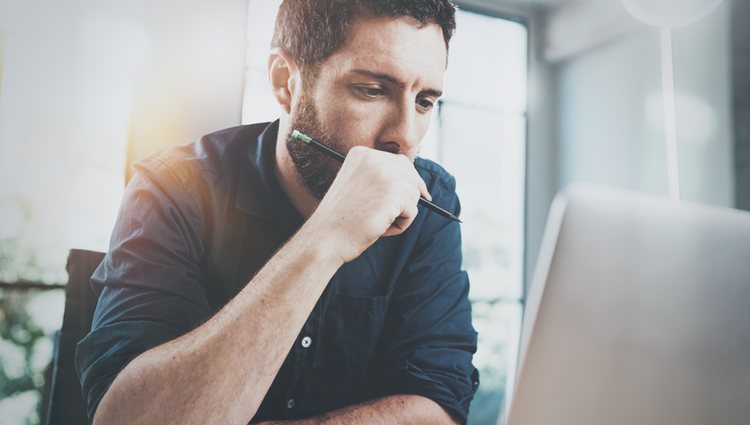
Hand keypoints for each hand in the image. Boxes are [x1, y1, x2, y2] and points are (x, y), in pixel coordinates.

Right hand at [305, 146, 430, 262]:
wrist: (325, 238)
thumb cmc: (341, 220)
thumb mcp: (358, 189)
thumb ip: (380, 180)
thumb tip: (419, 186)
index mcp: (361, 154)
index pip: (400, 162)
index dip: (410, 181)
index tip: (421, 194)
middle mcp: (373, 158)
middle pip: (411, 176)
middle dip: (407, 198)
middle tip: (396, 216)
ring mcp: (384, 174)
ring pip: (413, 195)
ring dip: (400, 214)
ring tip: (377, 222)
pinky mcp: (393, 192)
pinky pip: (412, 211)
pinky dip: (400, 225)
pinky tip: (380, 228)